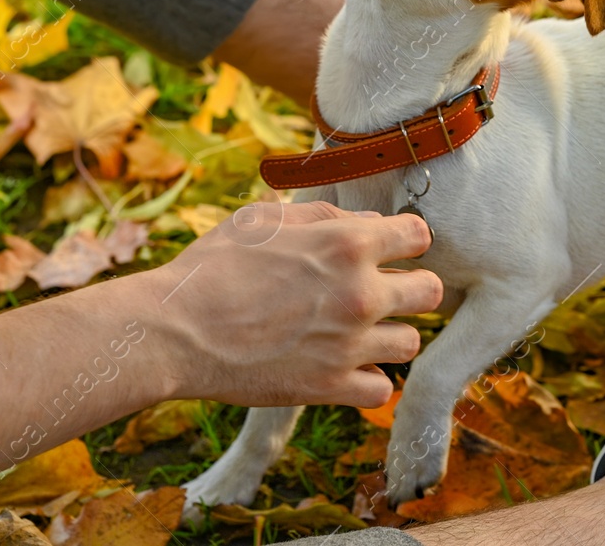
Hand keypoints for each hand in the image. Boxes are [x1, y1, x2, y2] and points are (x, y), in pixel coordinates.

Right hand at [148, 200, 440, 405]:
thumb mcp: (263, 219)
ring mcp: (350, 344)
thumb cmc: (213, 266)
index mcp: (347, 244)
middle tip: (383, 293)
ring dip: (390, 336)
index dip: (406, 241)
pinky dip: (368, 380)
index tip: (390, 250)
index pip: (419, 237)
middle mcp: (360, 293)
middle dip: (411, 288)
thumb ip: (322, 216)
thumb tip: (364, 222)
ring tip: (360, 333)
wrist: (175, 330)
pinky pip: (381, 389)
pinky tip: (345, 367)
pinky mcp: (331, 387)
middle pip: (430, 292)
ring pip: (411, 342)